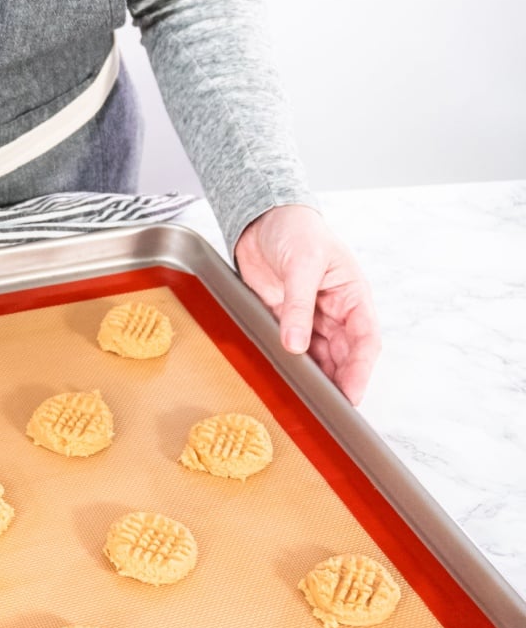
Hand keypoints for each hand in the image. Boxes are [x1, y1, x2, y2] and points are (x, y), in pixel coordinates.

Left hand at [234, 204, 379, 404]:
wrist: (262, 219)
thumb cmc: (296, 230)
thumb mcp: (303, 263)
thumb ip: (299, 305)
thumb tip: (296, 343)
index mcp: (353, 295)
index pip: (365, 340)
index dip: (360, 370)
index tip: (351, 395)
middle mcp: (335, 311)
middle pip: (342, 355)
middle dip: (337, 382)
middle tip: (326, 408)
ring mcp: (310, 318)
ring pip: (318, 356)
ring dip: (313, 376)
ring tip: (305, 400)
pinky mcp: (284, 319)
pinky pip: (291, 347)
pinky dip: (289, 363)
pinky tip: (284, 378)